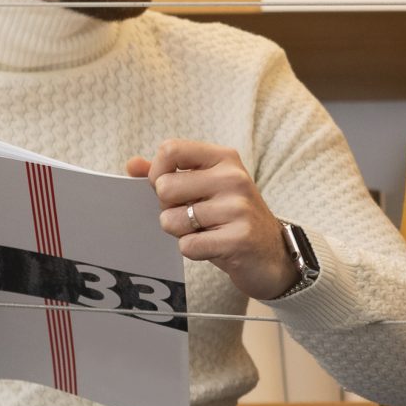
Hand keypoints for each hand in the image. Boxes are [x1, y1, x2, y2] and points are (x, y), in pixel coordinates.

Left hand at [128, 139, 293, 300]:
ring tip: (206, 232)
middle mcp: (233, 178)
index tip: (169, 190)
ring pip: (172, 220)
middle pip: (164, 187)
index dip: (157, 173)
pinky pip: (187, 246)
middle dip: (168, 208)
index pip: (170, 150)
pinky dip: (194, 251)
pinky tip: (214, 247)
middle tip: (192, 216)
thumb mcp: (206, 188)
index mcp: (224, 159)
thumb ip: (169, 173)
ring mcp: (238, 208)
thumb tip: (132, 164)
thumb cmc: (232, 218)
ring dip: (181, 232)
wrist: (273, 254)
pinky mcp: (238, 239)